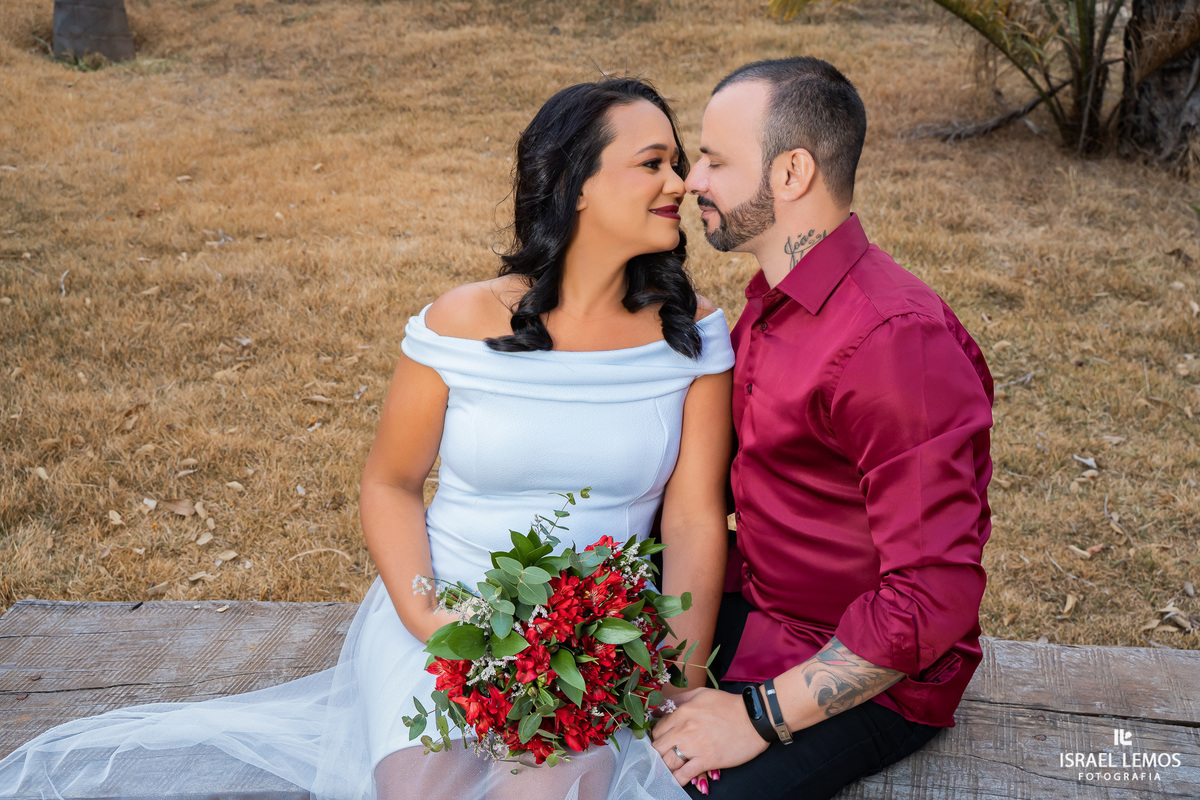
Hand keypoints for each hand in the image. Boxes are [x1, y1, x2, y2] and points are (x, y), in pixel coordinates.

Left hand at [650, 687, 769, 785]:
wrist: (754, 719)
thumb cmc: (729, 705)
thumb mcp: (701, 693)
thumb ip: (680, 699)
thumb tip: (662, 706)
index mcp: (682, 712)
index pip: (658, 728)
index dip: (656, 736)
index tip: (659, 741)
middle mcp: (684, 729)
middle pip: (658, 746)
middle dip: (657, 753)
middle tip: (660, 756)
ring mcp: (694, 746)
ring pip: (667, 762)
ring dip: (664, 767)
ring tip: (663, 770)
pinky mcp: (706, 761)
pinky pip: (684, 774)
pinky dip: (677, 779)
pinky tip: (674, 780)